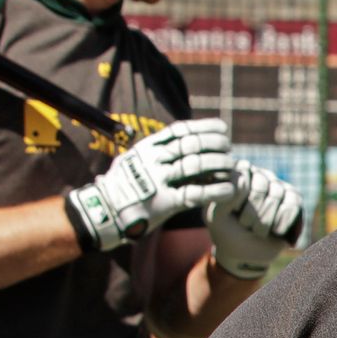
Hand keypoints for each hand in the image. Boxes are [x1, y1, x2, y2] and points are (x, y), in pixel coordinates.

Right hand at [64, 118, 236, 252]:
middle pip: (191, 145)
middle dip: (214, 143)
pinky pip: (196, 194)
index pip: (180, 131)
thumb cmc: (122, 186)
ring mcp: (159, 180)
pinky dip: (215, 191)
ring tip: (232, 165)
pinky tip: (230, 189)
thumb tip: (178, 140)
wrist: (104, 210)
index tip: (222, 128)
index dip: (204, 127)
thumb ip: (155, 151)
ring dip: (218, 163)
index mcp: (147, 148)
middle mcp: (153, 160)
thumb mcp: (133, 160)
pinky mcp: (165, 202)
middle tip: (228, 147)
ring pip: (195, 166)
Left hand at [207, 162, 304, 279]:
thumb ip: (224, 196)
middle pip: (261, 183)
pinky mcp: (293, 198)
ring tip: (258, 231)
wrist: (246, 254)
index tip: (233, 212)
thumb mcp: (216, 215)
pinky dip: (283, 220)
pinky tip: (276, 231)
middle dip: (253, 211)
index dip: (239, 195)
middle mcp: (256, 175)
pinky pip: (293, 203)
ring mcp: (276, 185)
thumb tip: (244, 179)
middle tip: (246, 225)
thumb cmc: (227, 232)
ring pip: (277, 193)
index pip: (242, 171)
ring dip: (266, 219)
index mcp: (235, 174)